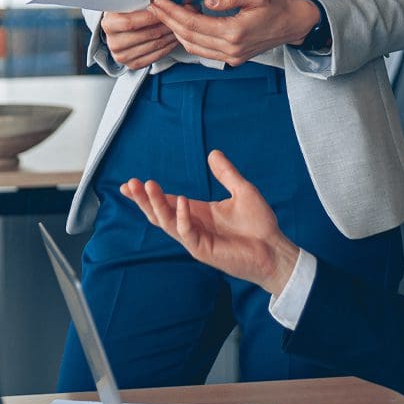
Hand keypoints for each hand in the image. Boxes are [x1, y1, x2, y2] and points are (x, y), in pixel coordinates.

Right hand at [100, 7, 177, 68]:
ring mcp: (122, 55)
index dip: (150, 16)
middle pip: (145, 34)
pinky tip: (174, 38)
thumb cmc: (127, 12)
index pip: (130, 22)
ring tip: (179, 26)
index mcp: (108, 24)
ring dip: (169, 35)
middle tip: (178, 17)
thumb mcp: (132, 0)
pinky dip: (168, 46)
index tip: (164, 9)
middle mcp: (113, 42)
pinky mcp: (132, 64)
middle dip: (164, 25)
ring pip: (153, 45)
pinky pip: (155, 56)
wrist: (120, 31)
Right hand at [118, 150, 302, 293]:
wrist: (274, 250)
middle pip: (159, 213)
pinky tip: (181, 201)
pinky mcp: (203, 250)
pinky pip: (186, 233)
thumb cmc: (260, 225)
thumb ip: (226, 174)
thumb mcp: (243, 191)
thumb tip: (213, 153)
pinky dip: (181, 217)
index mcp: (197, 213)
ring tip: (146, 187)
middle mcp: (192, 226)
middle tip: (129, 184)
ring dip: (155, 205)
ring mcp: (195, 239)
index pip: (166, 202)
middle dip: (143, 199)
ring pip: (166, 222)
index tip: (130, 183)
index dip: (148, 194)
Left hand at [150, 0, 318, 65]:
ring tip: (169, 14)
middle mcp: (231, 49)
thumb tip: (207, 1)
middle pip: (189, 37)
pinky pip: (204, 52)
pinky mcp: (234, 59)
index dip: (173, 13)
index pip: (194, 23)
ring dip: (178, 32)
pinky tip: (187, 25)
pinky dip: (191, 39)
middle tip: (156, 8)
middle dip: (169, 22)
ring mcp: (232, 57)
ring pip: (194, 48)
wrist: (294, 25)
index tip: (159, 3)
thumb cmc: (277, 6)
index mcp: (235, 32)